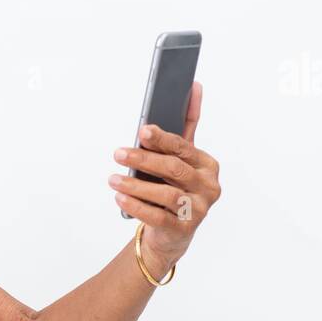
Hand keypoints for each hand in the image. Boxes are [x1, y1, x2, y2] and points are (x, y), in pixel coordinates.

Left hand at [108, 81, 220, 266]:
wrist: (172, 233)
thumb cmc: (174, 187)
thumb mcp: (181, 158)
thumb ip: (186, 126)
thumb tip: (194, 86)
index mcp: (208, 165)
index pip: (184, 148)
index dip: (162, 139)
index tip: (142, 130)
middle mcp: (208, 187)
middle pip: (174, 169)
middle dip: (144, 159)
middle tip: (118, 153)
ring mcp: (198, 210)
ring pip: (166, 193)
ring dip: (135, 185)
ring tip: (113, 179)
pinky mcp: (183, 230)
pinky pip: (157, 216)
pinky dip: (136, 205)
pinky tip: (119, 197)